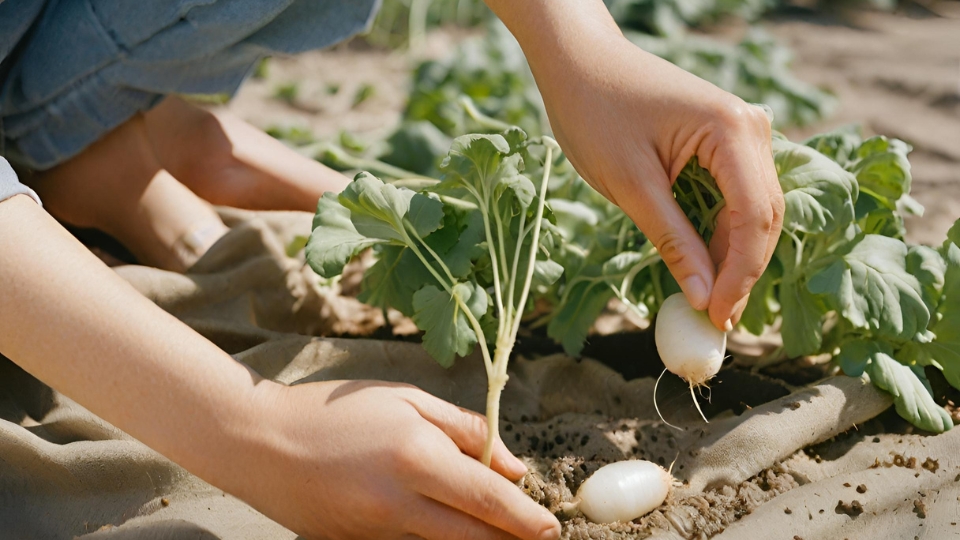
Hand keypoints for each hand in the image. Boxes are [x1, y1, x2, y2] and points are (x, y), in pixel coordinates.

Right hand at [232, 380, 560, 539]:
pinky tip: (439, 515)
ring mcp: (376, 532)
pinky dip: (434, 535)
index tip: (550, 528)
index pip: (487, 500)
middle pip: (473, 538)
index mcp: (416, 457)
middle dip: (509, 539)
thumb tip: (511, 464)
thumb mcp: (404, 399)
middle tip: (534, 534)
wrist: (258, 443)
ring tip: (491, 522)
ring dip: (474, 537)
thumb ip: (463, 429)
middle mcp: (400, 503)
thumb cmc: (335, 410)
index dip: (525, 519)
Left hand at [489, 0, 784, 330]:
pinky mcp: (726, 140)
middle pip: (763, 216)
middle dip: (741, 272)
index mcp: (731, 130)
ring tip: (708, 302)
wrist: (578, 61)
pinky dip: (721, 233)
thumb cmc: (595, 111)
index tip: (716, 316)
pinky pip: (735, 195)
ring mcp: (742, 131)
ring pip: (753, 210)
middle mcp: (751, 126)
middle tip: (716, 321)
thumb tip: (701, 296)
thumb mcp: (630, 185)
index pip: (754, 217)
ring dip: (733, 256)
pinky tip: (703, 265)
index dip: (739, 274)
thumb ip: (671, 240)